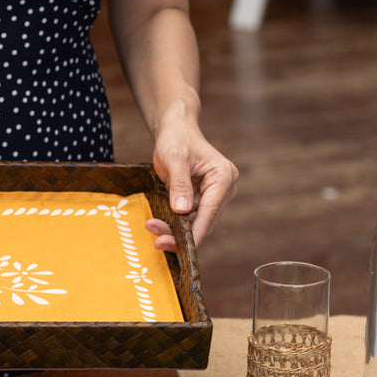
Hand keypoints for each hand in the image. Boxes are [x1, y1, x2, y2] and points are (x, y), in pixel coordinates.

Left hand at [147, 119, 237, 253]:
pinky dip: (174, 223)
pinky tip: (157, 224)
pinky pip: (189, 218)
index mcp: (224, 176)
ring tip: (152, 228)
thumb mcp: (174, 158)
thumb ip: (180, 184)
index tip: (185, 246)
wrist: (175, 130)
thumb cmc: (176, 138)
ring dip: (175, 230)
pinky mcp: (202, 200)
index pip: (211, 209)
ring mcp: (214, 196)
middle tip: (158, 240)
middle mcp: (224, 189)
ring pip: (196, 223)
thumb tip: (182, 211)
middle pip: (205, 221)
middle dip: (183, 233)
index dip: (197, 230)